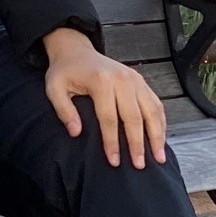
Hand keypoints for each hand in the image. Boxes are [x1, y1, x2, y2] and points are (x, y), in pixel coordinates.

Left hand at [42, 26, 166, 168]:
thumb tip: (76, 133)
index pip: (109, 118)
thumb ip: (63, 110)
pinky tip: (160, 140)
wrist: (76, 51)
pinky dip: (161, 123)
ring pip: (151, 111)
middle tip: (139, 165)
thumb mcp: (54, 87)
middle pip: (134, 117)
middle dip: (137, 144)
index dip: (112, 142)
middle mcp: (122, 79)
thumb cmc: (65, 72)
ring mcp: (135, 79)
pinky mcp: (141, 81)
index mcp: (100, 80)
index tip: (114, 162)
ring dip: (156, 136)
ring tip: (158, 158)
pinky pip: (156, 104)